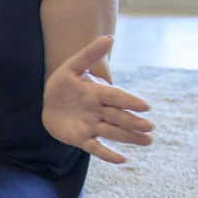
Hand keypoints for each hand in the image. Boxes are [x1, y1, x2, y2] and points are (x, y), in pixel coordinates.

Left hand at [42, 35, 153, 163]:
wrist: (48, 102)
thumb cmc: (62, 83)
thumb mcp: (71, 66)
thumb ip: (89, 54)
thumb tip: (109, 37)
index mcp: (98, 92)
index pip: (116, 97)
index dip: (128, 101)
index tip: (144, 106)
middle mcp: (98, 110)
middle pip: (118, 116)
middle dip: (133, 122)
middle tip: (150, 127)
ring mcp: (92, 125)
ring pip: (112, 132)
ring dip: (128, 137)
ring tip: (147, 141)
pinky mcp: (82, 138)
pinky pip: (96, 147)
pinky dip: (107, 153)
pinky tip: (121, 159)